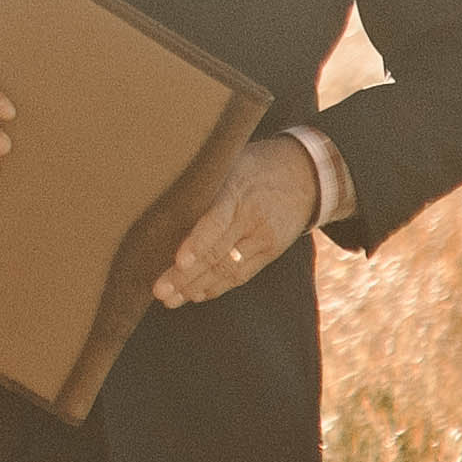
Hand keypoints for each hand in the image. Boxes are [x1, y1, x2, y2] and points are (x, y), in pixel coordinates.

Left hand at [151, 137, 321, 305]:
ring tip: (170, 300)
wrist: (305, 174)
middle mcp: (254, 217)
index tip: (179, 261)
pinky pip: (242, 274)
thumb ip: (201, 184)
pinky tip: (196, 295)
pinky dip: (218, 286)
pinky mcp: (272, 251)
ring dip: (197, 287)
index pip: (217, 220)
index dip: (198, 243)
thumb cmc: (252, 166)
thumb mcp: (228, 162)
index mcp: (239, 190)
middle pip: (218, 252)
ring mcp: (265, 237)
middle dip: (186, 275)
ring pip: (228, 269)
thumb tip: (156, 203)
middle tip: (159, 291)